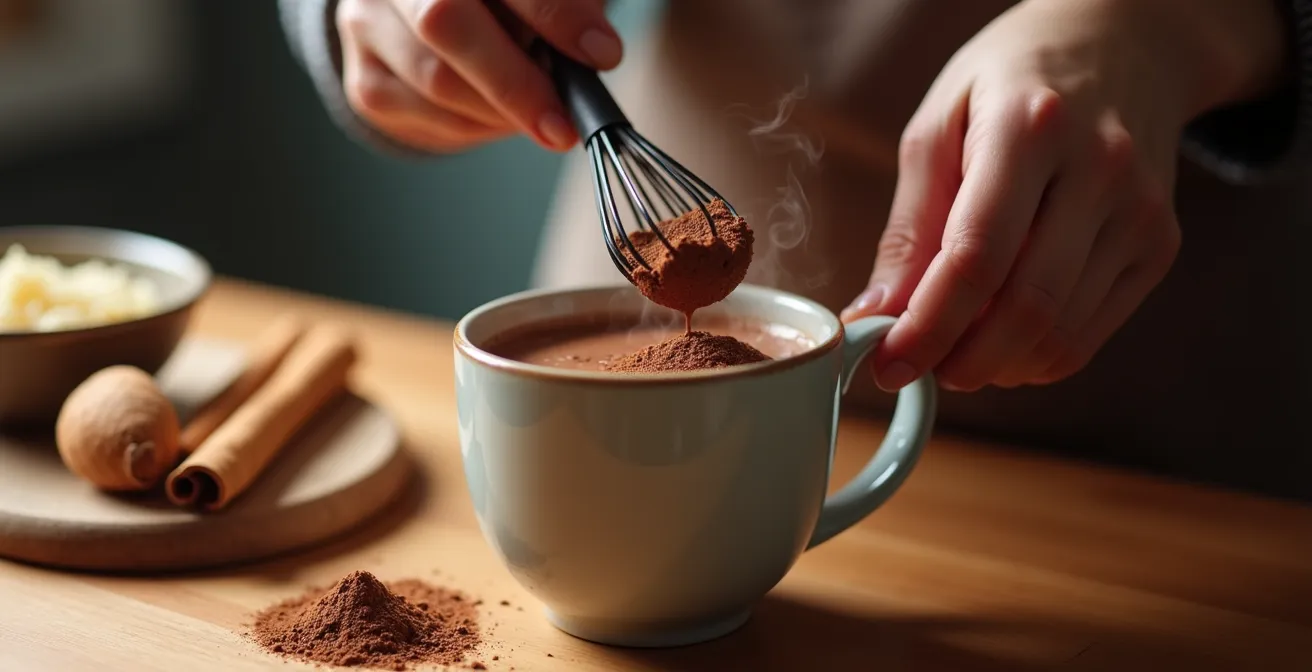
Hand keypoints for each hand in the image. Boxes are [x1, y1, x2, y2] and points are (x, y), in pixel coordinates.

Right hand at [335, 0, 622, 151]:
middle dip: (517, 84)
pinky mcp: (365, 82)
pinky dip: (477, 128)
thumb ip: (565, 6)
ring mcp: (366, 25)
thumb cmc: (503, 4)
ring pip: (437, 84)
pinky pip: (427, 120)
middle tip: (565, 123)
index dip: (553, 13)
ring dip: (501, 113)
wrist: (428, 18)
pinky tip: (497, 115)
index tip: (602, 53)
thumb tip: (596, 51)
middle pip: (445, 23)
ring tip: (540, 112)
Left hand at [842, 0, 1286, 391]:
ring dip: (994, 367)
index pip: (976, 255)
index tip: (886, 362)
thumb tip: (877, 315)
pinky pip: (1090, 335)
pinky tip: (1000, 345)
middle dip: (958, 359)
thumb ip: (909, 225)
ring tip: (951, 354)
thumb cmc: (1011, 83)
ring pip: (1061, 333)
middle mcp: (1100, 170)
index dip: (927, 325)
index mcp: (1030, 128)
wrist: (1124, 44)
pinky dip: (1035, 359)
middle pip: (1025, 306)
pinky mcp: (1160, 246)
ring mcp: (1141, 213)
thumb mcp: (939, 126)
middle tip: (914, 370)